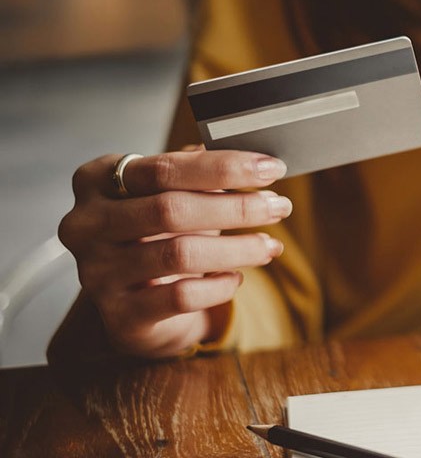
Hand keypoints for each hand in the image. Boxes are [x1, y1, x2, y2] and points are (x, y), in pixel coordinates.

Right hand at [58, 148, 291, 357]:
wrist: (135, 301)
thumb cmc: (159, 235)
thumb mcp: (173, 195)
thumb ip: (202, 174)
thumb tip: (257, 161)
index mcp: (97, 180)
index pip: (164, 168)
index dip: (223, 167)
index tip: (271, 168)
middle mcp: (86, 224)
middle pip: (170, 209)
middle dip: (236, 207)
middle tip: (279, 207)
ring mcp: (97, 272)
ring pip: (179, 254)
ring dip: (237, 248)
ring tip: (270, 245)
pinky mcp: (120, 314)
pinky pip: (181, 296)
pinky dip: (219, 286)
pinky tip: (236, 278)